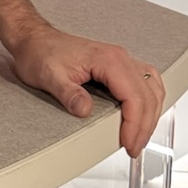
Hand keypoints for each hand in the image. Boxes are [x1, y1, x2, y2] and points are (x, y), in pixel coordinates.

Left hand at [6, 24, 165, 157]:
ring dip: (151, 115)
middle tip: (134, 148)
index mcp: (108, 60)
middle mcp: (120, 58)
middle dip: (145, 126)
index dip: (135, 124)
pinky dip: (150, 101)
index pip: (134, 97)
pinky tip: (145, 114)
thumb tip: (85, 110)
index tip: (130, 144)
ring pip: (152, 89)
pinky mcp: (119, 65)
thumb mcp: (49, 76)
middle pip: (148, 96)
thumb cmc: (41, 53)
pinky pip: (146, 82)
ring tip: (140, 137)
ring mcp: (121, 60)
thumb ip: (68, 93)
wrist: (35, 39)